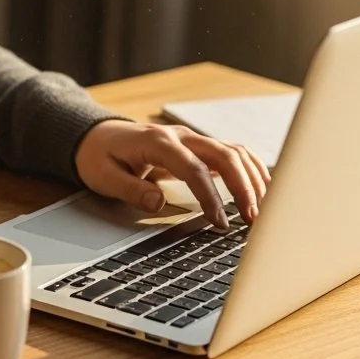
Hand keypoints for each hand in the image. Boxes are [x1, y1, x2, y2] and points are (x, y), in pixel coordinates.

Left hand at [74, 120, 269, 229]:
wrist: (96, 136)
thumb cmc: (99, 157)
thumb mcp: (103, 177)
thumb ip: (130, 189)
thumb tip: (158, 202)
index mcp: (157, 142)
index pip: (193, 168)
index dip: (211, 196)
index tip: (220, 222)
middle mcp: (180, 136)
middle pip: (224, 154)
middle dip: (243, 186)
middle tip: (253, 219)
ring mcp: (191, 139)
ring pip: (234, 151)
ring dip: (252, 178)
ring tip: (264, 209)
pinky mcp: (197, 147)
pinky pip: (232, 153)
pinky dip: (250, 168)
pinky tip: (262, 188)